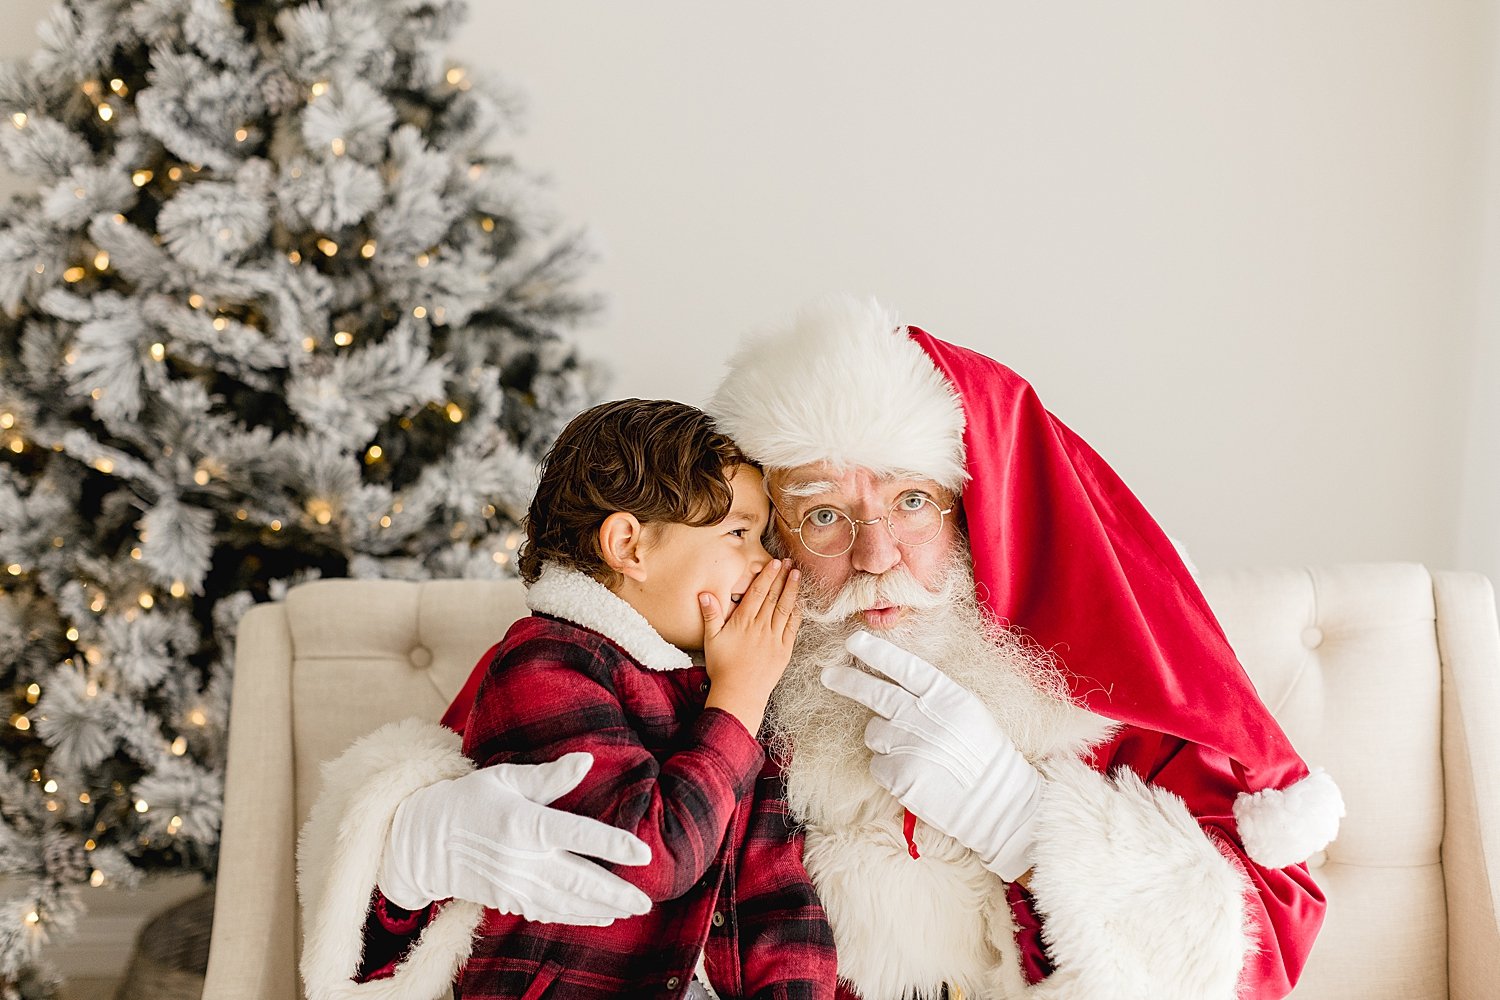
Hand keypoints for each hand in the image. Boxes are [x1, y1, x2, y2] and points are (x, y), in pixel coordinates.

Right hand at [378, 751, 652, 924]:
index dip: (612, 845)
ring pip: (567, 902)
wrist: (424, 841)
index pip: (576, 834)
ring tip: (630, 910)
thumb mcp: (505, 778)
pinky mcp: (508, 899)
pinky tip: (600, 918)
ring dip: (601, 909)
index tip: (643, 853)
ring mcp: (514, 884)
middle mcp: (521, 859)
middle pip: (577, 880)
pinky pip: (548, 912)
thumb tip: (586, 760)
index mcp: (523, 823)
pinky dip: (576, 917)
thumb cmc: (469, 800)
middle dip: (615, 893)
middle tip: (646, 902)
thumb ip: (549, 776)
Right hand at [700, 559, 800, 733]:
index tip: (774, 563)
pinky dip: (797, 613)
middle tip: (788, 562)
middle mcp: (761, 626)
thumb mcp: (711, 640)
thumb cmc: (722, 667)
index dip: (767, 576)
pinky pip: (792, 627)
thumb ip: (711, 615)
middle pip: (774, 596)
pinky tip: (799, 603)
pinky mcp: (784, 650)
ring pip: (785, 608)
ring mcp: (774, 638)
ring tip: (796, 575)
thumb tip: (705, 594)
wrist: (739, 693)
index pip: (758, 593)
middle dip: (782, 577)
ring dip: (792, 590)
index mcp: (743, 621)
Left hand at [822, 630, 1042, 880]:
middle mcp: (924, 716)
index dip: (877, 652)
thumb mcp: (969, 712)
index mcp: (947, 696)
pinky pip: (877, 764)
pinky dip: (888, 769)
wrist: (997, 802)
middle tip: (828, 675)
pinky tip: (914, 775)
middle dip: (847, 681)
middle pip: (875, 693)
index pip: (904, 666)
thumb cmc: (985, 755)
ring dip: (883, 739)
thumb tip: (896, 683)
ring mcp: (909, 745)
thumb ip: (934, 696)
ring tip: (913, 752)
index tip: (854, 641)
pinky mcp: (898, 774)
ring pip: (873, 732)